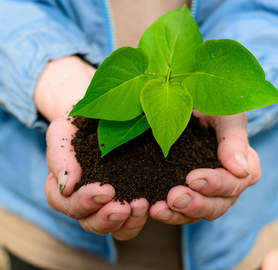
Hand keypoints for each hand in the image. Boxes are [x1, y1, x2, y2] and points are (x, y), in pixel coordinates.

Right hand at [36, 57, 148, 239]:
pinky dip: (140, 217)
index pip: (66, 203)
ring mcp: (109, 202)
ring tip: (141, 206)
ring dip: (126, 222)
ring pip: (114, 227)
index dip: (84, 202)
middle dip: (106, 218)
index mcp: (65, 187)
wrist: (101, 115)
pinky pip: (133, 219)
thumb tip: (67, 186)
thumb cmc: (78, 123)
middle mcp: (85, 200)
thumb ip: (60, 156)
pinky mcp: (130, 197)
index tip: (105, 190)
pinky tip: (152, 204)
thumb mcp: (63, 132)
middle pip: (90, 222)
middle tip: (123, 208)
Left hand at [150, 111, 260, 223]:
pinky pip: (180, 210)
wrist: (189, 104)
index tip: (192, 178)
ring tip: (159, 209)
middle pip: (218, 205)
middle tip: (174, 196)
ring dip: (179, 213)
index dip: (215, 184)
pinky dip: (168, 212)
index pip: (234, 183)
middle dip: (196, 203)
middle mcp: (227, 184)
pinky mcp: (186, 192)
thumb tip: (240, 169)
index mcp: (244, 166)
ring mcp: (206, 191)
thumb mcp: (226, 115)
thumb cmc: (212, 106)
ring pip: (198, 212)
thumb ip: (234, 138)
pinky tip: (153, 208)